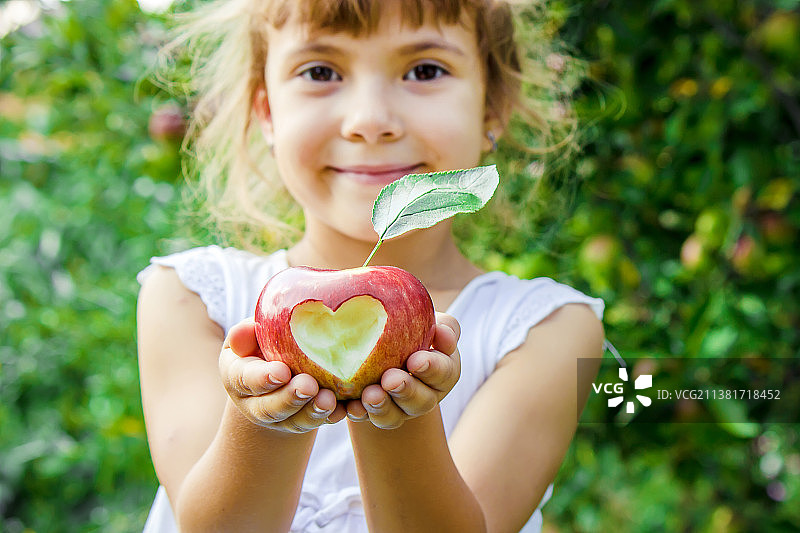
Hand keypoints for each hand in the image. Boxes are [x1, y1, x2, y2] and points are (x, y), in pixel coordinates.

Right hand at [219, 318, 347, 432]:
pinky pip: (316, 422)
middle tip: (308, 387)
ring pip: (294, 421)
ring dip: (312, 412)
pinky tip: (342, 410)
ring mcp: (280, 417)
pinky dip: (330, 417)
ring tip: (328, 400)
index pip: (245, 379)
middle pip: (269, 408)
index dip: (262, 378)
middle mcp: (254, 403)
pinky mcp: (303, 420)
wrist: (274, 368)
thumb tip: (244, 331)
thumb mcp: (249, 333)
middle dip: (290, 399)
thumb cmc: (261, 341)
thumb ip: (247, 332)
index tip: (282, 372)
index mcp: (237, 377)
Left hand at [345, 312, 460, 428]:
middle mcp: (425, 396)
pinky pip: (367, 418)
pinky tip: (351, 406)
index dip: (432, 368)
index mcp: (443, 372)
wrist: (383, 342)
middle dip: (406, 391)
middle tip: (390, 380)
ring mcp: (400, 409)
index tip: (416, 360)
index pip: (444, 373)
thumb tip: (441, 331)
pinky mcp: (375, 413)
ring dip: (382, 407)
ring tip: (370, 395)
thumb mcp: (432, 322)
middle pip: (421, 401)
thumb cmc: (414, 327)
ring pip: (395, 416)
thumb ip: (444, 326)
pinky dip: (360, 414)